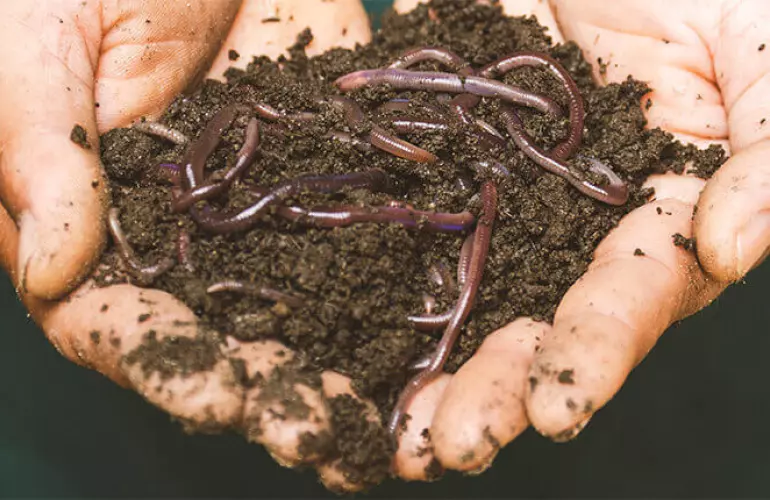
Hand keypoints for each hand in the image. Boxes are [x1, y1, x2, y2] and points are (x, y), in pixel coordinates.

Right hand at [0, 0, 386, 491]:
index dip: (161, 364)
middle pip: (220, 332)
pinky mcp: (326, 168)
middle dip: (266, 388)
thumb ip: (38, 148)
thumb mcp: (37, 39)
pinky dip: (398, 279)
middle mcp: (183, 231)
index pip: (115, 317)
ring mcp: (261, 205)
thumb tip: (50, 271)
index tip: (217, 397)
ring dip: (339, 361)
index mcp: (92, 215)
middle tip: (317, 432)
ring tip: (383, 417)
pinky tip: (435, 327)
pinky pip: (363, 229)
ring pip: (299, 299)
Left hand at [387, 0, 769, 478]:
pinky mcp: (442, 163)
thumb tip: (729, 250)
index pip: (633, 295)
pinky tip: (332, 336)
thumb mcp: (758, 45)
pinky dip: (366, 280)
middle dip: (498, 386)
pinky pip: (402, 225)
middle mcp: (577, 223)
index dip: (596, 351)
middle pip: (537, 319)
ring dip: (426, 364)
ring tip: (391, 431)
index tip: (555, 412)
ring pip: (463, 293)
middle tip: (452, 445)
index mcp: (661, 208)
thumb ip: (768, 147)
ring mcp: (503, 197)